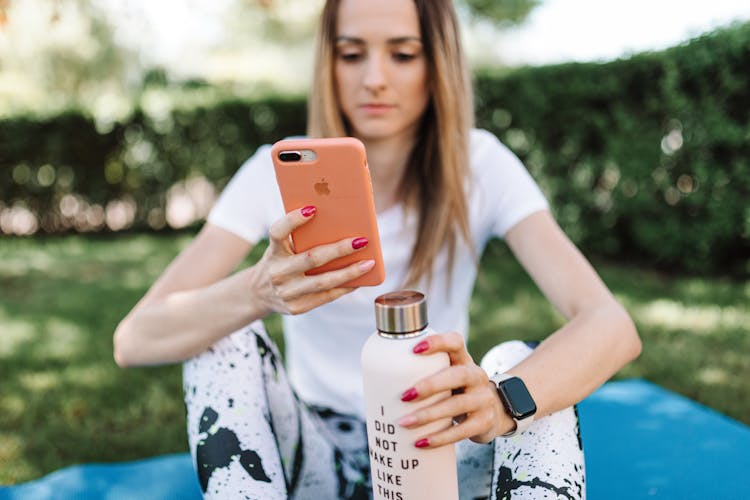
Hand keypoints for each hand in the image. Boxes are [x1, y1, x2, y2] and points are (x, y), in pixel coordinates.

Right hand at [248, 205, 374, 315]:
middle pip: (311, 258)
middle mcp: (277, 272)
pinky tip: (360, 279)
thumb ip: (299, 238)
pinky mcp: (296, 308)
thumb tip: (340, 224)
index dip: (293, 220)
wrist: (259, 294)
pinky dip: (345, 287)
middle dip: (339, 250)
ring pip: (323, 281)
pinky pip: (326, 296)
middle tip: (361, 241)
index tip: (313, 209)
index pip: (278, 233)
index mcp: (273, 252)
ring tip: (369, 263)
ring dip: (350, 272)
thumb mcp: (281, 248)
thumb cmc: (279, 262)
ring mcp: (287, 293)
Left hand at [397, 332, 513, 447]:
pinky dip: (440, 437)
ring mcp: (483, 399)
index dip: (437, 342)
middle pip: (458, 375)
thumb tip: (376, 380)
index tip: (414, 350)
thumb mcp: (448, 376)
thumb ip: (424, 372)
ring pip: (458, 405)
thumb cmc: (457, 390)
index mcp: (463, 360)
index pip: (455, 342)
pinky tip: (421, 442)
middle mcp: (477, 375)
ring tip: (405, 422)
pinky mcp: (484, 422)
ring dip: (428, 415)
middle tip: (404, 396)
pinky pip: (462, 431)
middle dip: (430, 385)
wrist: (494, 412)